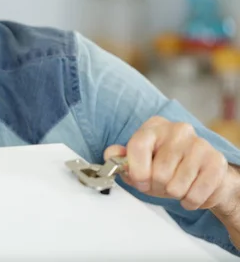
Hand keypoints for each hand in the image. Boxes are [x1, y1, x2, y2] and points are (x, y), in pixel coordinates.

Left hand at [104, 116, 234, 211]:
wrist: (202, 174)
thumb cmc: (166, 167)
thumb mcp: (138, 162)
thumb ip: (120, 159)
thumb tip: (111, 155)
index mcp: (154, 127)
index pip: (138, 146)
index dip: (136, 170)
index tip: (139, 181)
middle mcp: (178, 130)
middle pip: (159, 172)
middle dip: (157, 186)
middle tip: (161, 183)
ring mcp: (199, 144)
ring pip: (176, 185)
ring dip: (174, 194)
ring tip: (177, 186)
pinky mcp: (216, 162)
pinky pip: (196, 194)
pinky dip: (190, 201)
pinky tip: (191, 191)